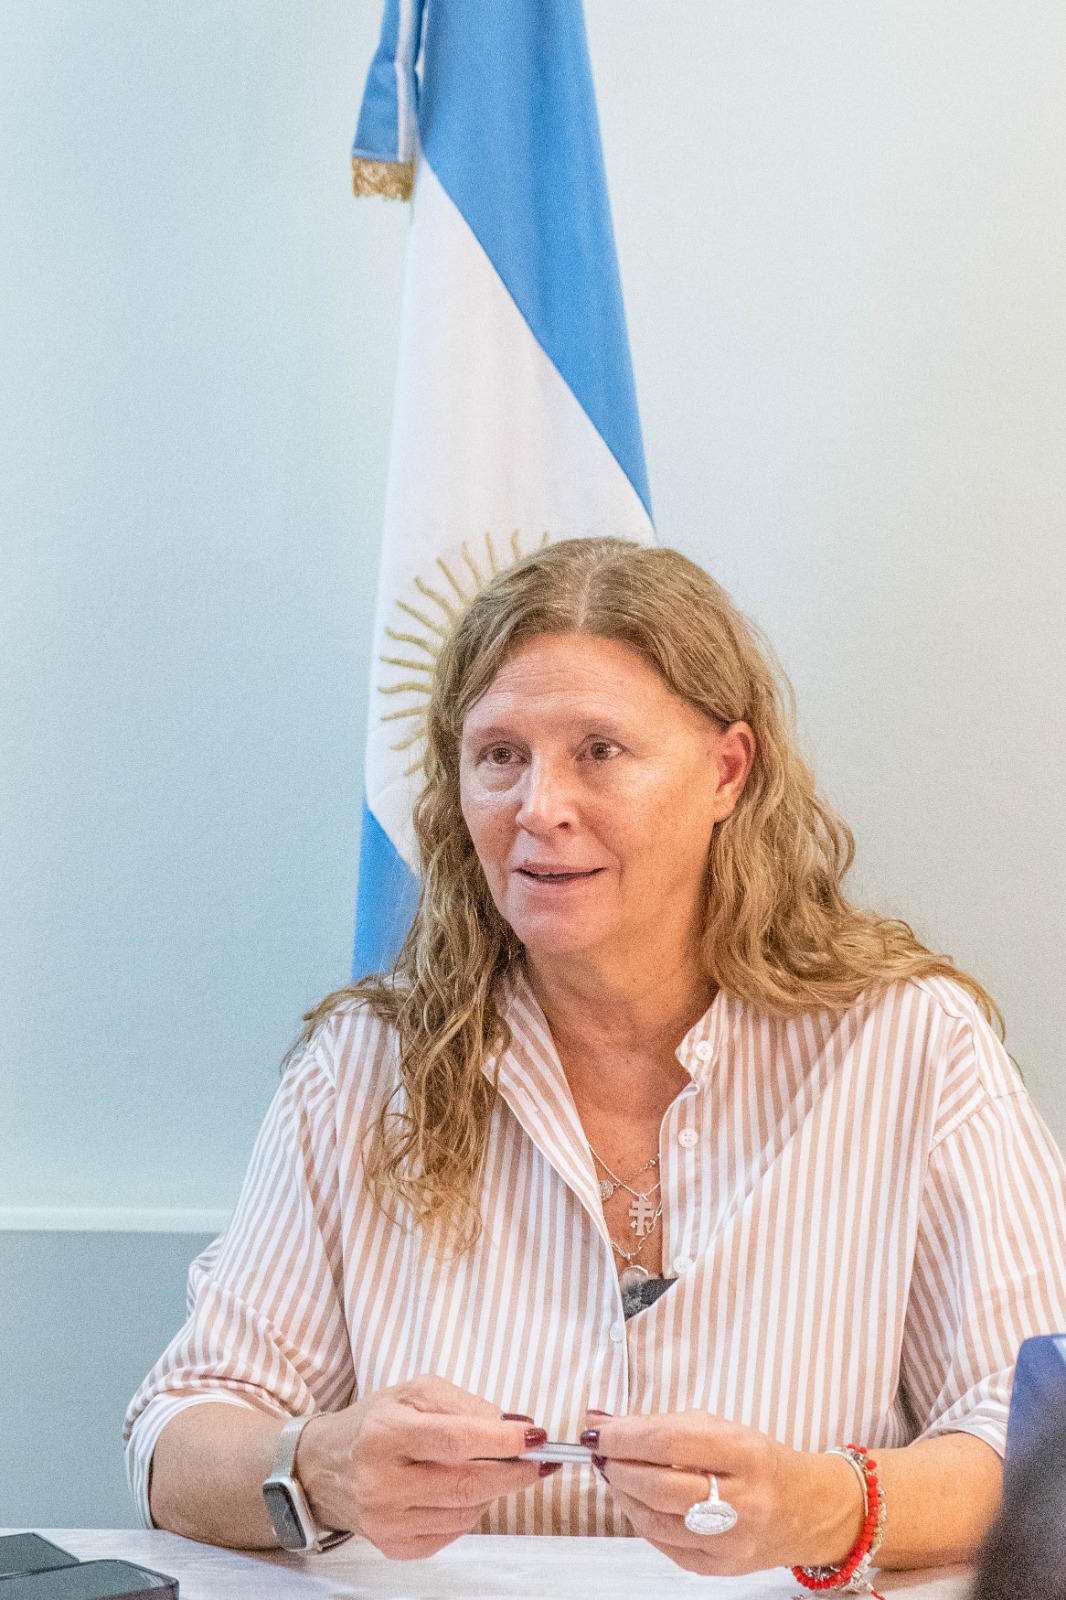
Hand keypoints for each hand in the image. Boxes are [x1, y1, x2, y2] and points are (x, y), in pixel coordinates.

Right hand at [295, 1376, 548, 1558]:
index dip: (502, 1440)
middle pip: (466, 1484)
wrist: (325, 1467)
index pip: (456, 1440)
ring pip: (465, 1513)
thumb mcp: (415, 1392)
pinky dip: (470, 1511)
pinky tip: (463, 1490)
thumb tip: (515, 1426)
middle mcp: (381, 1481)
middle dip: (514, 1473)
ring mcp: (386, 1520)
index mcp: (385, 1433)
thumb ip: (466, 1404)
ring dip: (493, 1491)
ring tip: (496, 1468)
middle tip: (538, 1461)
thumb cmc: (375, 1423)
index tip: (535, 1436)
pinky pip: (452, 1532)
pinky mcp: (393, 1546)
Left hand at [583, 1409, 864, 1574]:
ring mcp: (730, 1540)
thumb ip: (663, 1425)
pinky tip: (634, 1500)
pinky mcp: (718, 1567)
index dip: (625, 1437)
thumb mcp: (722, 1429)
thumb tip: (602, 1423)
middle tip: (601, 1452)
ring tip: (614, 1472)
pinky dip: (639, 1519)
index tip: (598, 1430)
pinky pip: (664, 1544)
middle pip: (659, 1486)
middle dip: (618, 1467)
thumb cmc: (760, 1461)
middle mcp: (742, 1501)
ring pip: (655, 1521)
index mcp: (745, 1454)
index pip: (670, 1443)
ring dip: (622, 1493)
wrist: (808, 1510)